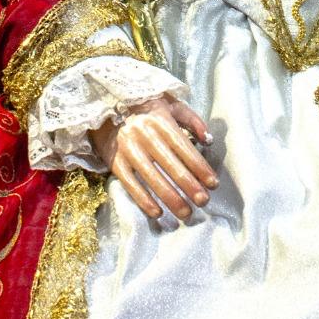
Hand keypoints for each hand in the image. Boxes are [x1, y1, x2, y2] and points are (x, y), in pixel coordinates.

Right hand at [92, 94, 217, 222]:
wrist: (105, 105)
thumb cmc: (145, 107)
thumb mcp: (170, 105)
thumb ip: (193, 120)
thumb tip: (209, 140)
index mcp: (162, 120)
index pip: (185, 148)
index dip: (200, 167)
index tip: (213, 183)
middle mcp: (146, 135)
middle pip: (171, 165)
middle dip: (190, 186)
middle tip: (204, 202)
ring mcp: (129, 149)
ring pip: (152, 177)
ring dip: (171, 198)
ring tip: (186, 212)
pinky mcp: (115, 161)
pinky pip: (130, 184)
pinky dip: (143, 200)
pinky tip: (157, 212)